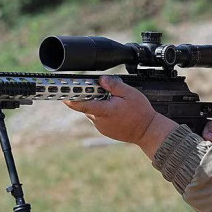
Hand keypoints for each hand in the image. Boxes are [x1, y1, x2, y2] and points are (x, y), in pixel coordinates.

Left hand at [64, 76, 178, 157]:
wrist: (147, 131)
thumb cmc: (141, 112)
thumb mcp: (130, 93)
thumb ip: (114, 85)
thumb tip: (101, 79)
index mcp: (106, 111)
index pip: (84, 105)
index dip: (72, 100)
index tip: (63, 95)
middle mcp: (101, 120)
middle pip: (88, 105)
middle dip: (92, 97)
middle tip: (104, 91)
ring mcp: (102, 127)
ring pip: (93, 112)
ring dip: (99, 105)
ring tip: (115, 102)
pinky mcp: (105, 130)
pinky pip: (98, 118)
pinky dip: (103, 112)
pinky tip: (116, 111)